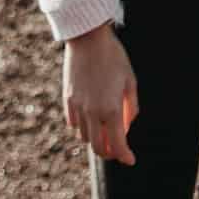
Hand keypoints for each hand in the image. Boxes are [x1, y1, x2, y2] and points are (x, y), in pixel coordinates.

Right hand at [63, 22, 139, 164]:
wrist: (88, 38)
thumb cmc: (114, 58)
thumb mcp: (130, 81)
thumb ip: (131, 108)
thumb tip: (127, 127)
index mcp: (112, 110)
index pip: (118, 145)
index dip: (125, 156)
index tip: (130, 160)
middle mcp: (93, 113)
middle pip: (99, 148)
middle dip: (110, 153)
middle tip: (118, 149)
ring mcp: (78, 107)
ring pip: (85, 137)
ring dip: (96, 139)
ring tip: (106, 130)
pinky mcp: (68, 100)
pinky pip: (74, 124)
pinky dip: (83, 127)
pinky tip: (91, 118)